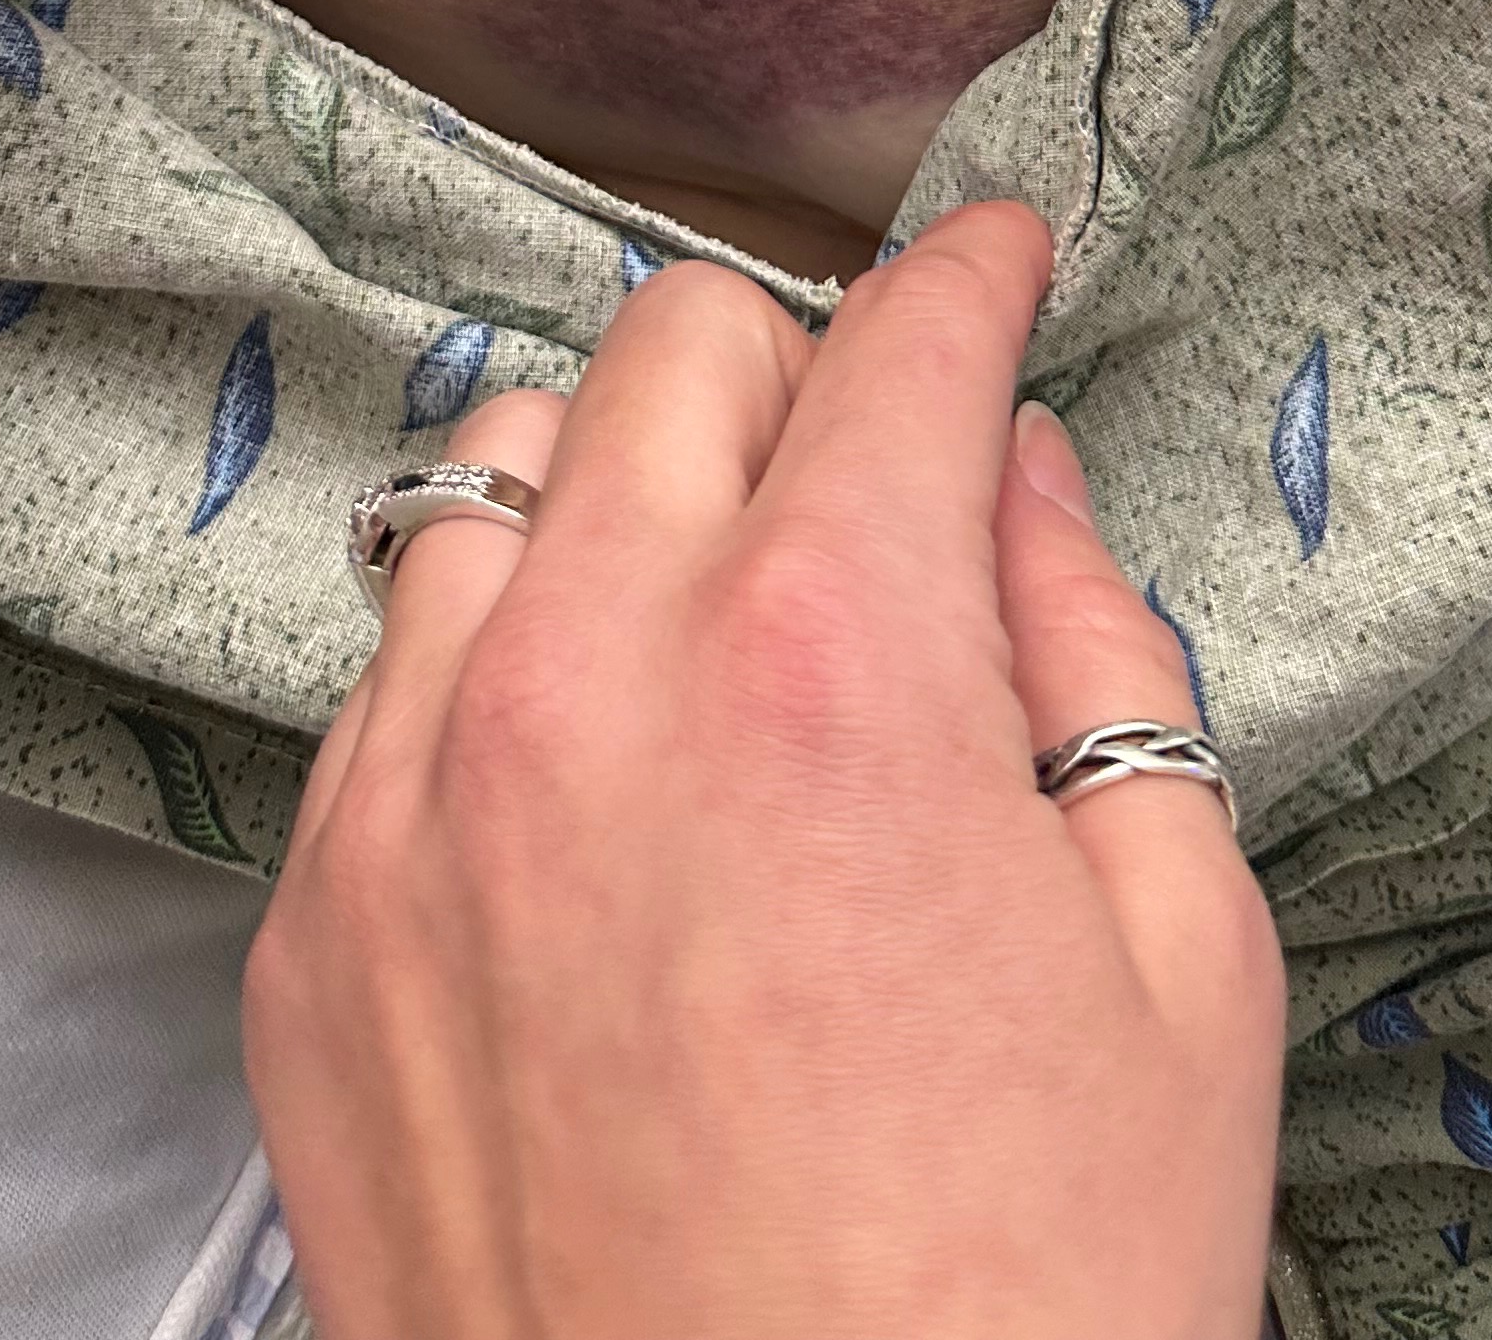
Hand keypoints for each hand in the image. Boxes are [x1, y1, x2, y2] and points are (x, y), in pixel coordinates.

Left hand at [242, 201, 1283, 1339]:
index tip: (1000, 258)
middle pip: (667, 356)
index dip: (972, 278)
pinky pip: (381, 686)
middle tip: (873, 455)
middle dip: (793, 359)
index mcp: (832, 659)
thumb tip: (1010, 483)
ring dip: (618, 494)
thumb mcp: (1180, 965)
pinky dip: (491, 660)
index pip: (896, 349)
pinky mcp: (310, 942)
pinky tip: (589, 774)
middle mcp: (587, 680)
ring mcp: (414, 807)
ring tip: (713, 605)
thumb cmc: (1032, 1313)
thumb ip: (1096, 656)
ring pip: (491, 486)